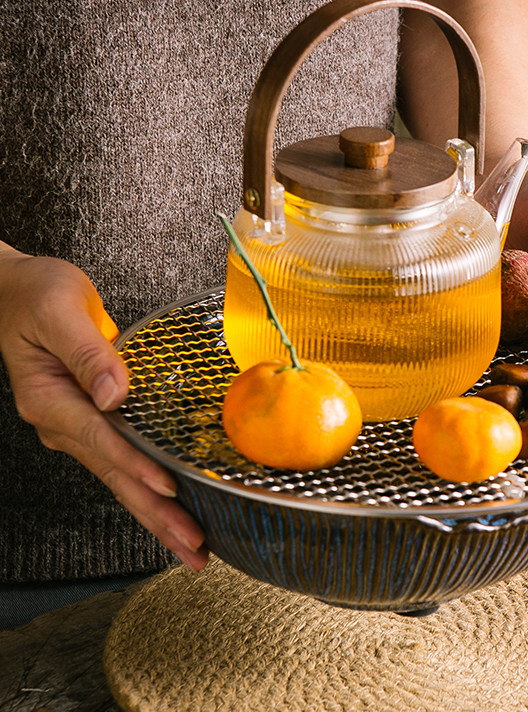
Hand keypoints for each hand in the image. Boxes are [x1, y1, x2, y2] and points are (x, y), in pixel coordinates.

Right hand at [0, 250, 207, 570]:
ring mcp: (77, 427)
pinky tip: (172, 509)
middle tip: (193, 548)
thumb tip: (116, 393)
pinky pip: (124, 463)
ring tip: (192, 546)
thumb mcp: (60, 312)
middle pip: (115, 475)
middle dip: (156, 514)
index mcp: (51, 400)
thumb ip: (88, 352)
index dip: (135, 466)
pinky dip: (149, 488)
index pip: (100, 440)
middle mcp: (62, 422)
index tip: (167, 489)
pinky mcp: (94, 422)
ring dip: (157, 514)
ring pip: (122, 478)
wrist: (16, 295)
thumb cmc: (36, 296)